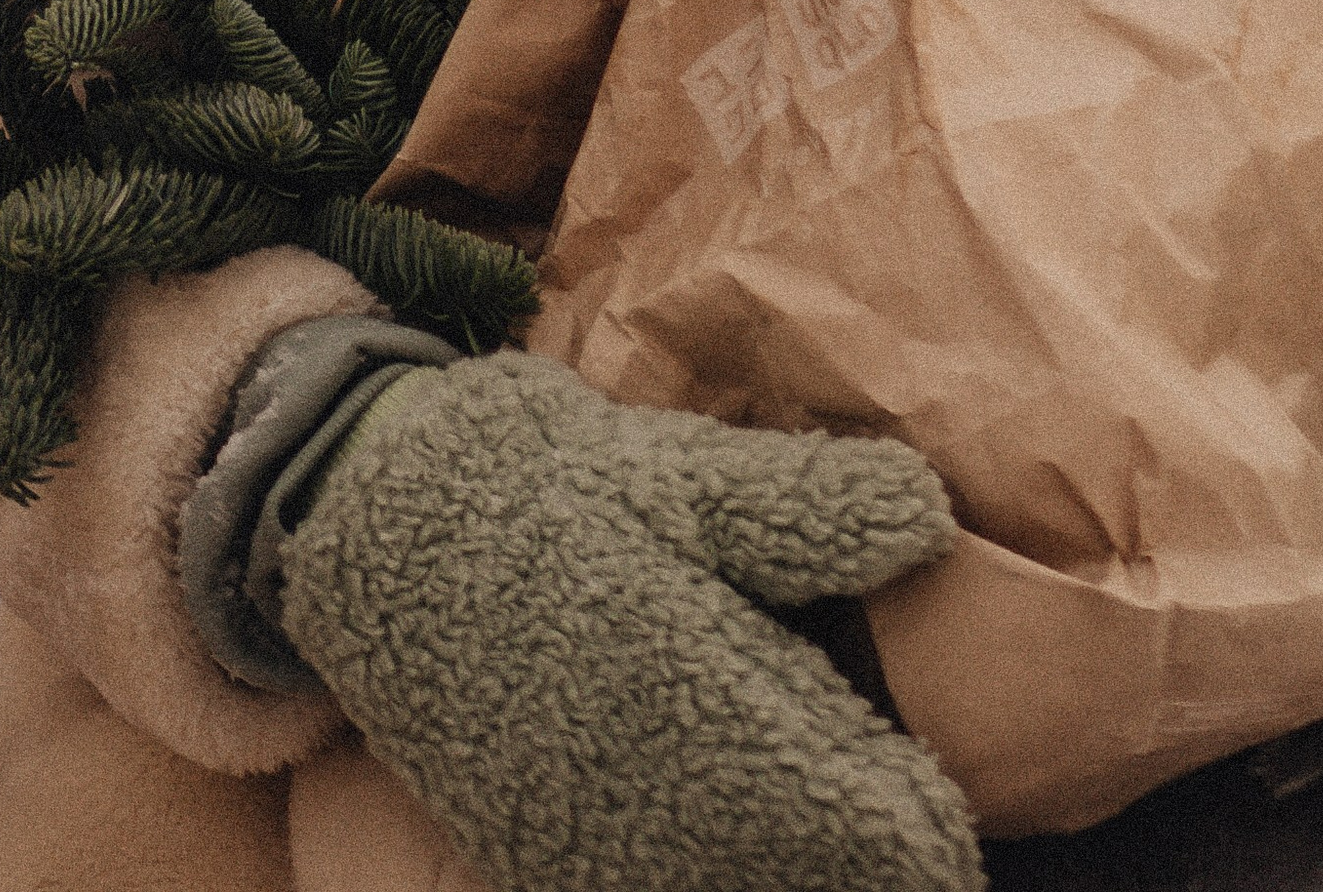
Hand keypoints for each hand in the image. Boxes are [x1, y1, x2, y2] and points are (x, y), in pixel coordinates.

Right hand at [277, 349, 978, 891]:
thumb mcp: (678, 472)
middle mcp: (650, 793)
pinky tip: (738, 857)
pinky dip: (713, 875)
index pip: (849, 819)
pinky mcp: (540, 852)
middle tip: (921, 847)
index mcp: (700, 695)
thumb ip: (805, 508)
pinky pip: (651, 887)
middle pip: (795, 875)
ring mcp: (588, 839)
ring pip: (725, 886)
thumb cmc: (543, 486)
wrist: (372, 525)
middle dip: (868, 859)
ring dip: (788, 869)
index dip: (916, 833)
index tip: (950, 825)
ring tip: (845, 851)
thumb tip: (930, 515)